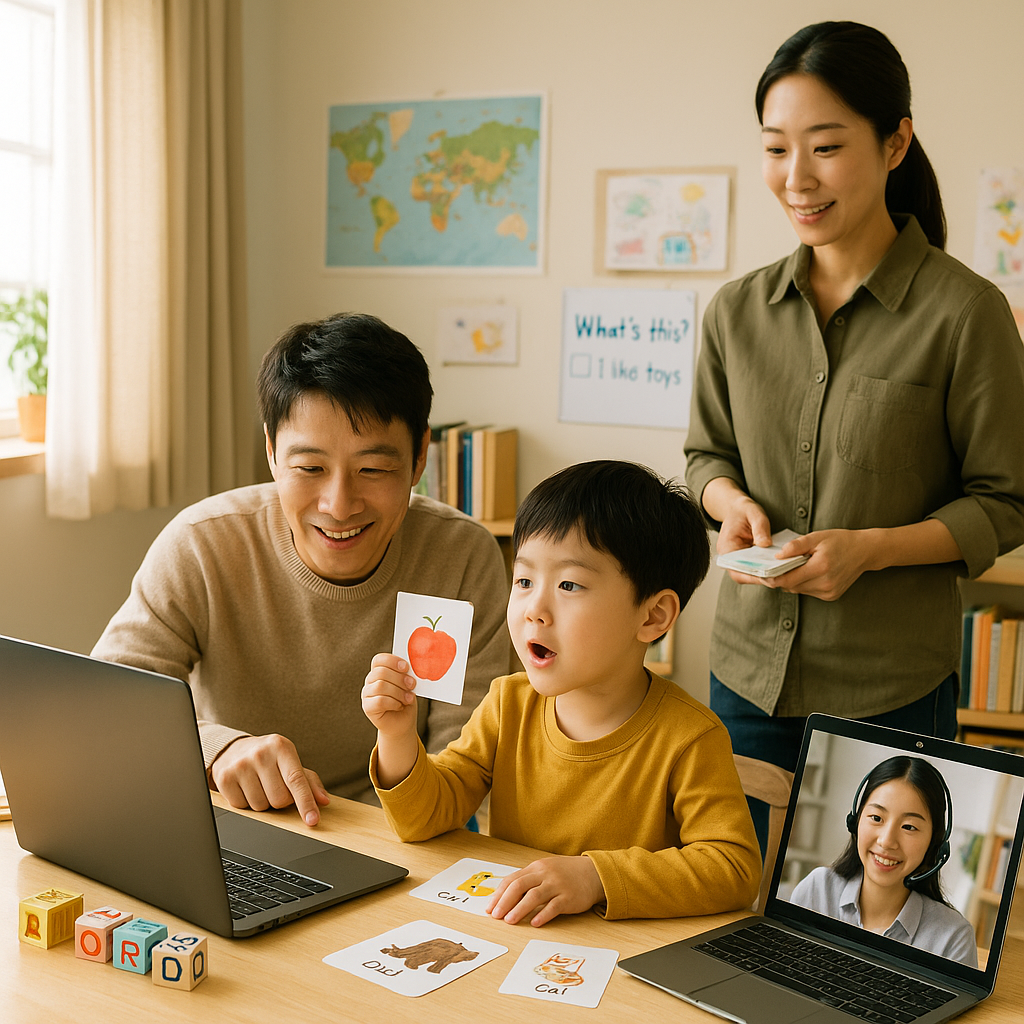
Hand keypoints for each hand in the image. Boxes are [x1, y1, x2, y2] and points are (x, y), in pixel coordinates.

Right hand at [209, 733, 329, 826]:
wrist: (233, 749)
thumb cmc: (268, 758)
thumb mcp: (290, 761)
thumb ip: (310, 781)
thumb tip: (323, 801)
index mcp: (281, 746)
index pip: (296, 780)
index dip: (306, 803)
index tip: (312, 820)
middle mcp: (260, 753)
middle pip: (279, 799)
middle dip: (281, 801)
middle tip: (275, 786)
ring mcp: (240, 765)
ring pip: (261, 806)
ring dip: (263, 803)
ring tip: (259, 785)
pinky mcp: (224, 778)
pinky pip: (242, 807)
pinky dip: (246, 803)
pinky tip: (246, 788)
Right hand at [361, 653, 418, 737]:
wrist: (402, 723)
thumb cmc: (405, 700)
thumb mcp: (408, 684)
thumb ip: (406, 675)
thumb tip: (412, 667)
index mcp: (379, 671)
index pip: (379, 660)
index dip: (392, 661)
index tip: (406, 667)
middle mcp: (370, 681)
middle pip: (381, 672)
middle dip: (399, 678)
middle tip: (412, 685)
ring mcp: (367, 694)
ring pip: (380, 686)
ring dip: (398, 692)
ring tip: (408, 699)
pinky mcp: (367, 707)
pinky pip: (379, 701)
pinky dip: (393, 703)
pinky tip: (400, 706)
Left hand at [485, 856, 604, 926]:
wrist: (593, 873)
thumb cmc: (565, 874)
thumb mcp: (545, 871)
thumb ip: (528, 881)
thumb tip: (506, 898)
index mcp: (536, 867)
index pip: (512, 879)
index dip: (499, 894)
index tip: (490, 907)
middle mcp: (545, 874)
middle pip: (520, 886)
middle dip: (505, 901)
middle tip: (496, 915)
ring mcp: (557, 885)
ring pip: (534, 896)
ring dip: (520, 909)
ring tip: (510, 921)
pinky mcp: (569, 897)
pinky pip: (554, 906)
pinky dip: (543, 915)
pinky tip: (534, 923)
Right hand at [712, 489, 773, 587]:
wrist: (737, 508)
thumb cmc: (744, 510)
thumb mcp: (754, 514)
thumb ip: (760, 529)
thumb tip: (766, 544)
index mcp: (726, 546)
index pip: (737, 568)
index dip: (752, 575)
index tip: (769, 576)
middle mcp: (729, 557)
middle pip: (743, 575)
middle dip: (761, 577)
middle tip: (781, 577)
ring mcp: (736, 559)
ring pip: (749, 574)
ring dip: (765, 574)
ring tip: (783, 573)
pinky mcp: (745, 559)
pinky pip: (754, 568)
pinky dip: (766, 568)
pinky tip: (780, 566)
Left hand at [763, 529, 874, 600]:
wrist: (864, 551)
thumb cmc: (840, 541)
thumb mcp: (816, 537)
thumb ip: (795, 547)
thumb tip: (777, 556)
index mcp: (821, 567)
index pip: (788, 580)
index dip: (772, 578)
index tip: (762, 573)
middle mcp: (825, 583)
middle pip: (791, 586)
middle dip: (780, 578)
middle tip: (772, 568)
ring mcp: (829, 592)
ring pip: (798, 590)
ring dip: (792, 581)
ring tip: (791, 568)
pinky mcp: (831, 596)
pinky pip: (808, 592)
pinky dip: (803, 584)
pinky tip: (807, 573)